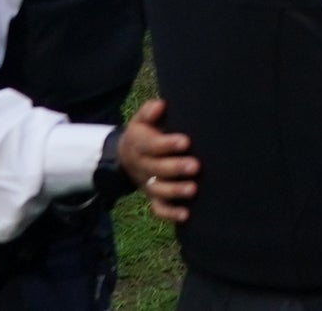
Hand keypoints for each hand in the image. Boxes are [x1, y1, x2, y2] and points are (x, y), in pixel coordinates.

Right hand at [115, 99, 198, 223]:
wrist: (126, 155)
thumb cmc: (145, 132)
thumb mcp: (141, 120)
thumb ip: (149, 111)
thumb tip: (160, 105)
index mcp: (139, 145)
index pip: (152, 146)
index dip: (167, 144)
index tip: (185, 141)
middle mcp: (142, 166)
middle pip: (156, 169)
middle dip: (176, 168)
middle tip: (196, 166)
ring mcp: (147, 183)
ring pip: (158, 190)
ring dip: (175, 191)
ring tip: (193, 189)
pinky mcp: (153, 196)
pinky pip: (158, 208)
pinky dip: (170, 213)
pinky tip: (186, 215)